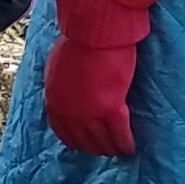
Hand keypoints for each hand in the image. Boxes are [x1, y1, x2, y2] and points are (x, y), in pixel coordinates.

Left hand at [38, 0, 153, 157]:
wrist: (94, 31)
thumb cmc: (79, 40)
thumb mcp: (59, 66)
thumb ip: (63, 84)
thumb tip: (68, 90)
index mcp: (54, 100)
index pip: (62, 131)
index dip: (75, 141)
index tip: (84, 145)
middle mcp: (68, 112)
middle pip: (82, 139)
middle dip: (94, 148)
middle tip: (105, 152)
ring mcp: (88, 113)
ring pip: (101, 140)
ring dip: (111, 148)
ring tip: (119, 152)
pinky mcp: (110, 109)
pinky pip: (119, 134)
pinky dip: (126, 143)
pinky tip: (131, 148)